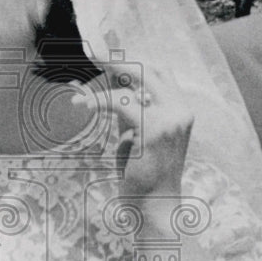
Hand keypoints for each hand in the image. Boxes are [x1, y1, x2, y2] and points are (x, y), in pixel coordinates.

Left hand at [84, 61, 193, 205]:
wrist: (154, 206)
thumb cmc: (144, 175)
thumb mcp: (134, 134)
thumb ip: (126, 108)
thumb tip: (107, 82)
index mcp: (180, 110)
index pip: (158, 74)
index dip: (132, 63)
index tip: (106, 56)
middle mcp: (180, 111)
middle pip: (150, 69)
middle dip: (119, 61)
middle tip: (94, 54)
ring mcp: (171, 119)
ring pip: (135, 84)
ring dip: (105, 84)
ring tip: (81, 95)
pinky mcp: (154, 130)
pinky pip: (121, 103)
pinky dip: (99, 101)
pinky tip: (82, 106)